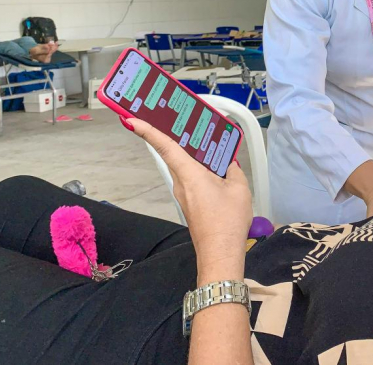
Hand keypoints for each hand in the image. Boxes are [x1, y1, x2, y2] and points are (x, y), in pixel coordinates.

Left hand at [128, 117, 252, 274]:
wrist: (220, 252)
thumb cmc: (227, 222)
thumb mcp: (239, 189)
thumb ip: (233, 171)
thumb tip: (230, 164)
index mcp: (190, 174)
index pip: (165, 148)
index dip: (148, 132)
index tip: (133, 121)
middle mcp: (181, 183)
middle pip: (174, 154)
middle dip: (174, 138)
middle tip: (179, 123)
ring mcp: (183, 195)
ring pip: (183, 167)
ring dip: (192, 156)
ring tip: (209, 145)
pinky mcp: (189, 203)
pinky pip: (190, 179)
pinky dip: (199, 170)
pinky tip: (215, 170)